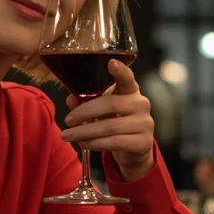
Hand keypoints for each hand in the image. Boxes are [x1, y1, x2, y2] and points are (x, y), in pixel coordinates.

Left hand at [60, 59, 154, 181]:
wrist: (134, 150)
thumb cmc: (115, 124)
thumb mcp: (101, 112)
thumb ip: (86, 103)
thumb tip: (71, 98)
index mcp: (131, 91)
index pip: (127, 78)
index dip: (120, 71)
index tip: (111, 63)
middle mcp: (141, 104)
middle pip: (110, 104)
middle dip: (84, 113)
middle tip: (68, 120)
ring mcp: (145, 124)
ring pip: (110, 127)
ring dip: (85, 132)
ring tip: (68, 135)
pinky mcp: (143, 143)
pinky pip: (115, 142)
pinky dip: (95, 144)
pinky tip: (83, 143)